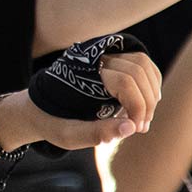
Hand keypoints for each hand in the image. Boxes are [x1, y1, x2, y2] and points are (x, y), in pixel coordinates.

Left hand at [7, 51, 161, 150]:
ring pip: (143, 63)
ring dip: (151, 90)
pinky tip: (145, 104)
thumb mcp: (68, 135)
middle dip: (147, 100)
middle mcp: (95, 59)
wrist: (40, 108)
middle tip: (141, 127)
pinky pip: (142, 64)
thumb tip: (131, 128)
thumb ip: (97, 133)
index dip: (138, 106)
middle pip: (138, 69)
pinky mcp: (112, 60)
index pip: (125, 80)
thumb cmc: (53, 123)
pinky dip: (150, 83)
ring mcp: (104, 56)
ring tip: (143, 117)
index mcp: (82, 74)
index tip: (136, 128)